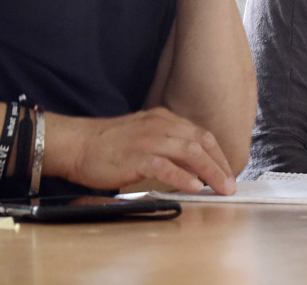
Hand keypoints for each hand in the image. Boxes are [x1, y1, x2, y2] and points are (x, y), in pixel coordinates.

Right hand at [49, 107, 235, 194]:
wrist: (75, 143)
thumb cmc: (107, 146)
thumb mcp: (143, 137)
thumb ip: (166, 147)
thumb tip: (190, 168)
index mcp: (163, 119)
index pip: (200, 135)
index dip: (217, 154)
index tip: (227, 171)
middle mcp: (160, 124)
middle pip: (200, 142)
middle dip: (219, 164)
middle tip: (230, 184)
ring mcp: (148, 138)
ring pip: (189, 152)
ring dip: (209, 171)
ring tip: (220, 188)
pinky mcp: (136, 155)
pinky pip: (165, 165)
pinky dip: (182, 176)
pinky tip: (193, 187)